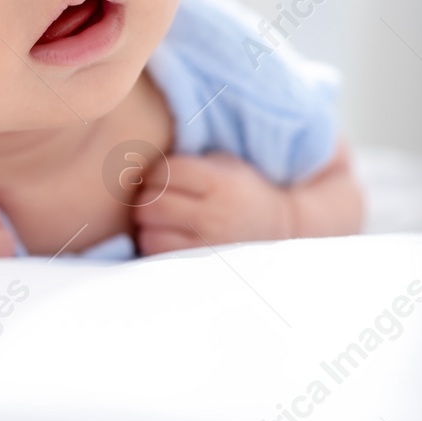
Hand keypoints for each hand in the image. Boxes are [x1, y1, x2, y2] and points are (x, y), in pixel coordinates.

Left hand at [132, 151, 295, 255]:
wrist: (279, 227)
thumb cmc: (241, 188)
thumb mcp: (225, 162)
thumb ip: (190, 158)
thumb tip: (142, 156)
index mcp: (219, 183)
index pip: (166, 172)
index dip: (155, 173)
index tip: (159, 177)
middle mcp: (214, 215)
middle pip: (154, 204)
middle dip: (146, 198)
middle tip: (151, 197)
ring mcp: (208, 245)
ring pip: (151, 234)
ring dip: (146, 224)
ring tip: (156, 218)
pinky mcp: (201, 264)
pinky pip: (160, 255)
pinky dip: (153, 243)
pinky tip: (163, 235)